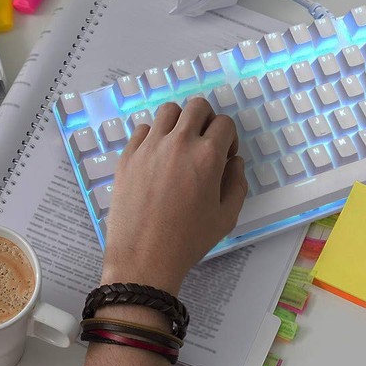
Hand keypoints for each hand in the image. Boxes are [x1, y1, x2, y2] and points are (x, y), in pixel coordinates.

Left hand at [101, 99, 246, 293]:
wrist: (144, 258)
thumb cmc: (189, 240)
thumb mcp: (227, 216)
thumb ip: (237, 183)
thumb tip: (234, 162)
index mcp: (208, 156)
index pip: (224, 123)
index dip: (229, 138)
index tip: (224, 156)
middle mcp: (179, 143)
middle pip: (197, 106)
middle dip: (207, 120)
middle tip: (204, 143)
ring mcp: (150, 147)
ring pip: (169, 111)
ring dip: (180, 122)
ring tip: (179, 145)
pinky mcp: (128, 156)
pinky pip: (143, 129)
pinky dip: (154, 136)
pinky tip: (157, 158)